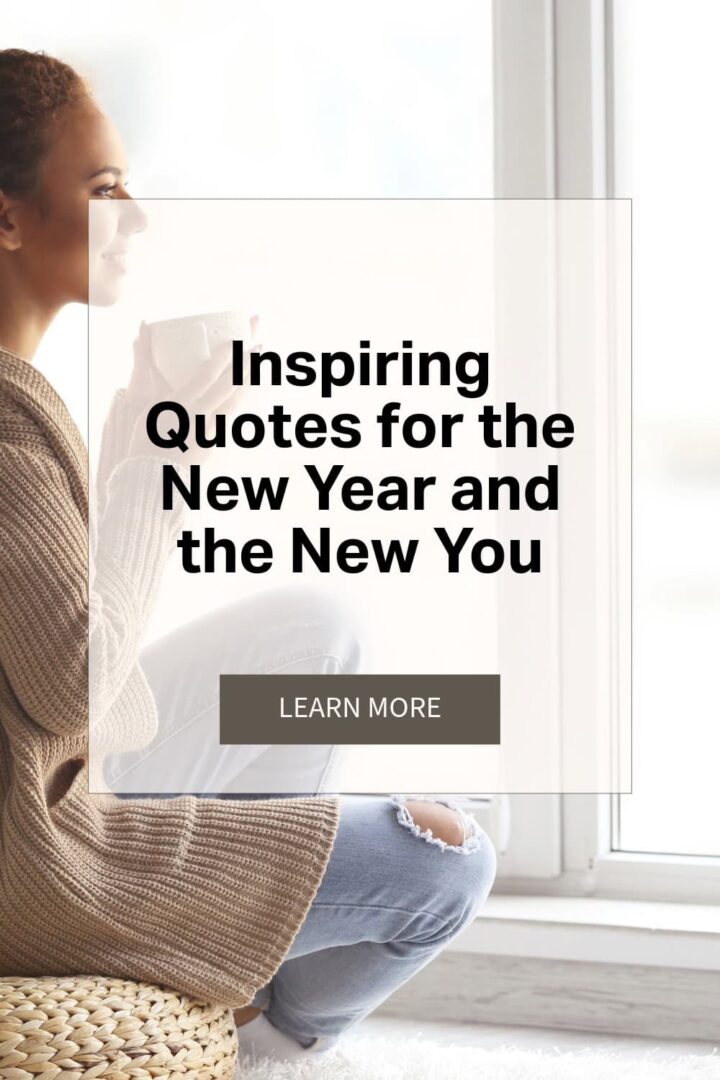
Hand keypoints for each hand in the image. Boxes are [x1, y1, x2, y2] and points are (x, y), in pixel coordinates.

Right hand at [126, 316, 261, 466]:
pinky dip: (243, 399)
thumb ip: (153, 376)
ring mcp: (209, 430)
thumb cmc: (146, 441)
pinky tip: (249, 389)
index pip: (206, 377)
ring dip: (250, 380)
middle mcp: (197, 416)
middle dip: (245, 364)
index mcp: (178, 405)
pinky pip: (233, 415)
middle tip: (259, 345)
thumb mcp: (146, 409)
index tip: (234, 342)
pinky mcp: (215, 442)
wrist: (155, 478)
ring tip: (261, 363)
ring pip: (235, 400)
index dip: (222, 358)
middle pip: (227, 386)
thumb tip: (141, 337)